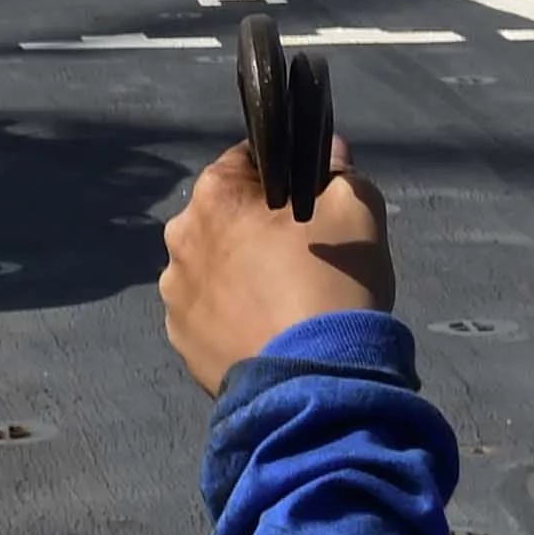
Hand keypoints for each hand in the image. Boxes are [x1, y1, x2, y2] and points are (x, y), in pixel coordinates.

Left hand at [162, 136, 397, 391]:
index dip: (284, 176)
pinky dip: (232, 315)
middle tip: (301, 256)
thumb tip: (331, 153)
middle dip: (257, 227)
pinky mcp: (182, 341)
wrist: (317, 381)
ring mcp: (175, 295)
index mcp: (214, 195)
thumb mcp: (357, 209)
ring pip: (214, 267)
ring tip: (284, 300)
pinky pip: (209, 313)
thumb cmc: (333, 283)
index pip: (248, 161)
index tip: (309, 202)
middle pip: (225, 217)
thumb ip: (341, 170)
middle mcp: (180, 239)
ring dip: (240, 273)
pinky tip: (266, 329)